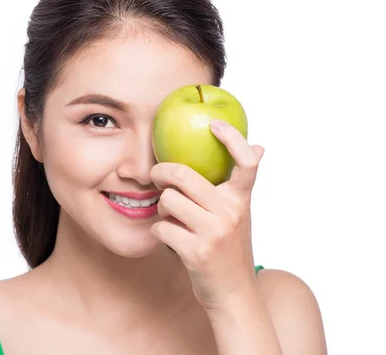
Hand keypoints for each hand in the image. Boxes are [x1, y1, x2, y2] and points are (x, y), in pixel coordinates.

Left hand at [149, 119, 264, 310]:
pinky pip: (161, 227)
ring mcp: (214, 233)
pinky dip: (159, 231)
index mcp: (241, 200)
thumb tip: (260, 147)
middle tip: (157, 176)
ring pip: (168, 200)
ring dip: (161, 208)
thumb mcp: (241, 215)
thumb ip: (240, 185)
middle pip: (184, 174)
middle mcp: (231, 213)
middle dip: (162, 172)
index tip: (214, 123)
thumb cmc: (230, 250)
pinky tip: (168, 237)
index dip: (232, 138)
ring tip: (169, 216)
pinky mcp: (196, 252)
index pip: (246, 163)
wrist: (234, 295)